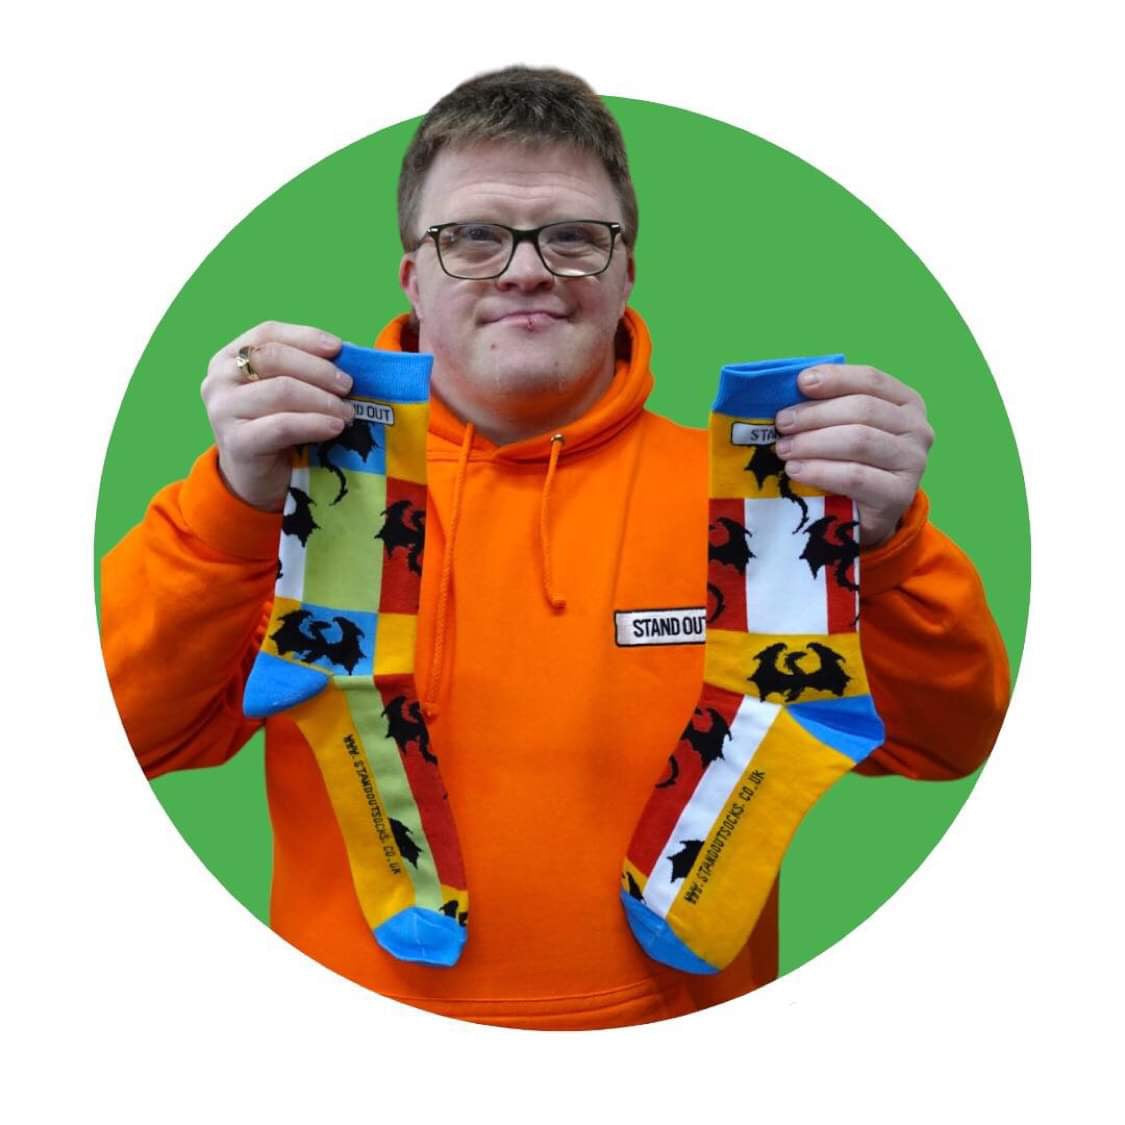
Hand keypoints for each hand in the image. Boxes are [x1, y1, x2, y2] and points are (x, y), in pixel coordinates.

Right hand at [201, 321, 353, 510]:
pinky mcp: (236, 442)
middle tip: (348, 386)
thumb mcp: (288, 393)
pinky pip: (283, 425)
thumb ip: (305, 370)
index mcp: (230, 358)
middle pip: (274, 358)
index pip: (268, 333)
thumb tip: (349, 354)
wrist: (255, 479)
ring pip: (281, 390)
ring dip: (322, 400)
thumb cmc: (277, 429)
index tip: (338, 348)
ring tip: (347, 412)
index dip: (305, 337)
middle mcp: (219, 380)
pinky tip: (335, 427)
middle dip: (318, 370)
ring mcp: (223, 410)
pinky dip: (315, 423)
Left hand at [774, 364, 933, 547]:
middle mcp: (917, 429)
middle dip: (815, 414)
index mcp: (906, 402)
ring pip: (859, 441)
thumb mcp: (844, 428)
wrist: (866, 514)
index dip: (836, 378)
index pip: (871, 380)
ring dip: (813, 442)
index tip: (802, 383)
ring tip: (784, 449)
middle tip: (782, 424)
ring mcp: (912, 463)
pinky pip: (855, 476)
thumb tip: (794, 386)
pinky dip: (820, 471)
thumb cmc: (850, 461)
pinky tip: (796, 470)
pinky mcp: (899, 495)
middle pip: (863, 410)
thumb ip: (828, 405)